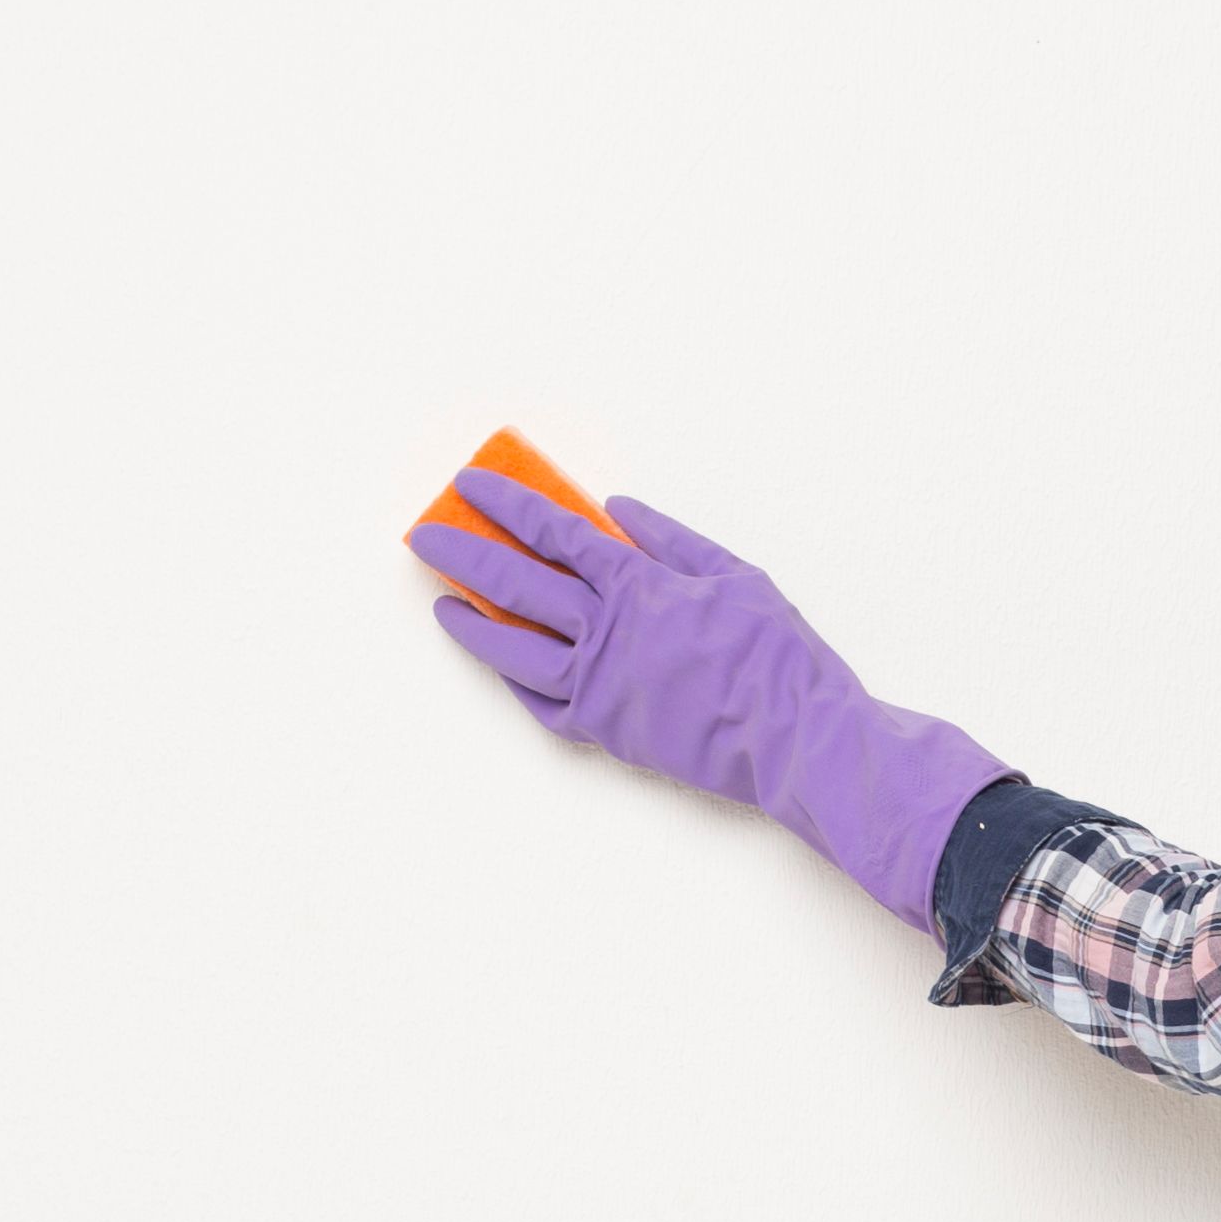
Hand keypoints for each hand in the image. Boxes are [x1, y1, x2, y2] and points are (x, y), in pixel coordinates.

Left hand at [407, 470, 1009, 934]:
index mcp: (638, 584)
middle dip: (465, 553)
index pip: (554, 531)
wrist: (795, 736)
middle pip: (518, 583)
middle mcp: (608, 631)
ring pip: (516, 650)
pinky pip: (545, 705)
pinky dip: (519, 683)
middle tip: (425, 534)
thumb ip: (670, 539)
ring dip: (473, 623)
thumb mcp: (734, 575)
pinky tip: (503, 667)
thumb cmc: (777, 655)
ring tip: (443, 604)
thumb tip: (616, 508)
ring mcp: (601, 684)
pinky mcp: (607, 729)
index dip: (507, 506)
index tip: (471, 485)